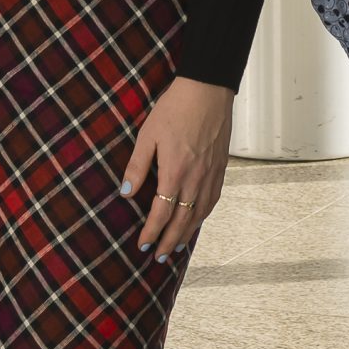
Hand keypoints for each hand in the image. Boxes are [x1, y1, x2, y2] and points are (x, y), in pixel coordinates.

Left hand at [121, 77, 232, 259]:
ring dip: (186, 233)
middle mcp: (195, 178)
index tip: (142, 245)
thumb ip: (138, 165)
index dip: (151, 232)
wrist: (207, 90)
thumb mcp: (148, 134)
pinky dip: (203, 216)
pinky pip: (212, 200)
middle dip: (168, 241)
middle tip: (157, 257)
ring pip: (199, 214)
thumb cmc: (175, 108)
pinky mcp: (221, 168)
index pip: (161, 212)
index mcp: (175, 171)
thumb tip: (127, 192)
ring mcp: (211, 174)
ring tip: (175, 246)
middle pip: (182, 220)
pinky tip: (196, 220)